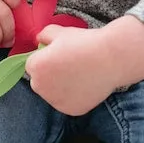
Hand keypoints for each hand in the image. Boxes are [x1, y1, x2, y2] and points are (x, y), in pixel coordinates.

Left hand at [25, 15, 143, 114]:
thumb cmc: (84, 42)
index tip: (59, 54)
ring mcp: (55, 101)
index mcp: (35, 67)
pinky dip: (72, 97)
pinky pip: (66, 103)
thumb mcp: (58, 31)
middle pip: (39, 82)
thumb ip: (42, 36)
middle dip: (49, 74)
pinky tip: (84, 85)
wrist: (112, 58)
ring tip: (78, 74)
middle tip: (69, 65)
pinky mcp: (70, 110)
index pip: (31, 64)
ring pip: (52, 94)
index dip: (45, 58)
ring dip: (59, 87)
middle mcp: (40, 87)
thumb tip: (38, 41)